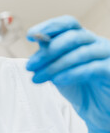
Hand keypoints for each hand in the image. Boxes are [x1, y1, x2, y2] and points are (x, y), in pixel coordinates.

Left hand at [26, 15, 109, 132]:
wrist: (95, 109)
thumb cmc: (77, 86)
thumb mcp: (57, 68)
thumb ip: (47, 56)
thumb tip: (34, 49)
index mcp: (81, 37)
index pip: (67, 23)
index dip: (49, 26)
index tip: (31, 35)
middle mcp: (95, 42)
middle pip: (71, 37)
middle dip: (47, 52)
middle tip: (30, 65)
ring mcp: (106, 54)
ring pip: (80, 53)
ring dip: (54, 66)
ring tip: (38, 77)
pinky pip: (92, 68)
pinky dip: (71, 73)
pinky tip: (57, 80)